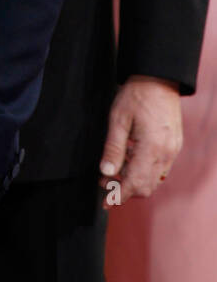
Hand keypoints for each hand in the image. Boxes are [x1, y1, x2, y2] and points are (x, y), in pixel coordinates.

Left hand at [99, 75, 181, 207]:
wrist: (159, 78)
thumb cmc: (136, 95)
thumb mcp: (118, 119)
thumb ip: (113, 148)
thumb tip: (105, 173)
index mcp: (151, 148)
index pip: (135, 183)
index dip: (119, 196)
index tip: (105, 203)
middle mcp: (166, 153)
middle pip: (147, 187)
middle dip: (126, 191)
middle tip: (105, 184)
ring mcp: (173, 150)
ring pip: (155, 180)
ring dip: (135, 182)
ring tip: (114, 173)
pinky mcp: (174, 145)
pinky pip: (161, 168)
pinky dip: (146, 172)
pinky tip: (130, 162)